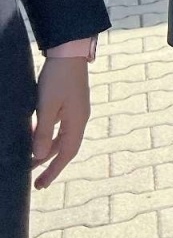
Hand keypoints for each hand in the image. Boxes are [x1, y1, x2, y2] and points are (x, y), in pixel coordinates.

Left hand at [32, 56, 90, 189]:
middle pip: (64, 148)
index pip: (66, 153)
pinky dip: (46, 136)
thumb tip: (37, 156)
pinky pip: (58, 127)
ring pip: (60, 137)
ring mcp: (74, 111)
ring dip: (45, 150)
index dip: (53, 171)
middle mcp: (79, 119)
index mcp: (77, 121)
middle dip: (48, 164)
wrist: (69, 52)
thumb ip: (43, 132)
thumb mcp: (47, 106)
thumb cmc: (58, 78)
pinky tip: (34, 135)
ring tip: (28, 159)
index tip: (41, 185)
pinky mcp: (69, 103)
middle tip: (33, 178)